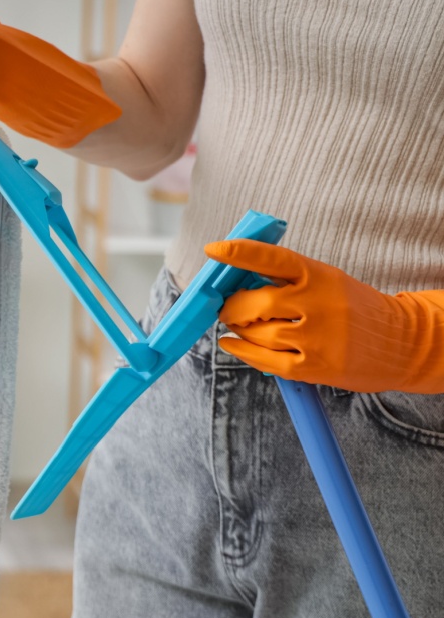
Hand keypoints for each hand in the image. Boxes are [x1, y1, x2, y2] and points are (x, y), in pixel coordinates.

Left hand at [205, 239, 443, 393]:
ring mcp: (316, 338)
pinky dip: (241, 351)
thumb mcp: (329, 281)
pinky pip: (263, 360)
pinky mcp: (313, 367)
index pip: (273, 258)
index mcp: (320, 276)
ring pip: (255, 332)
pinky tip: (232, 344)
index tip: (214, 250)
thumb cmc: (355, 309)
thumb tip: (237, 280)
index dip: (240, 252)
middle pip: (255, 303)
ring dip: (239, 329)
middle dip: (232, 307)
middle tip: (227, 308)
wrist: (402, 344)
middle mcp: (318, 305)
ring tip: (241, 325)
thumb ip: (288, 280)